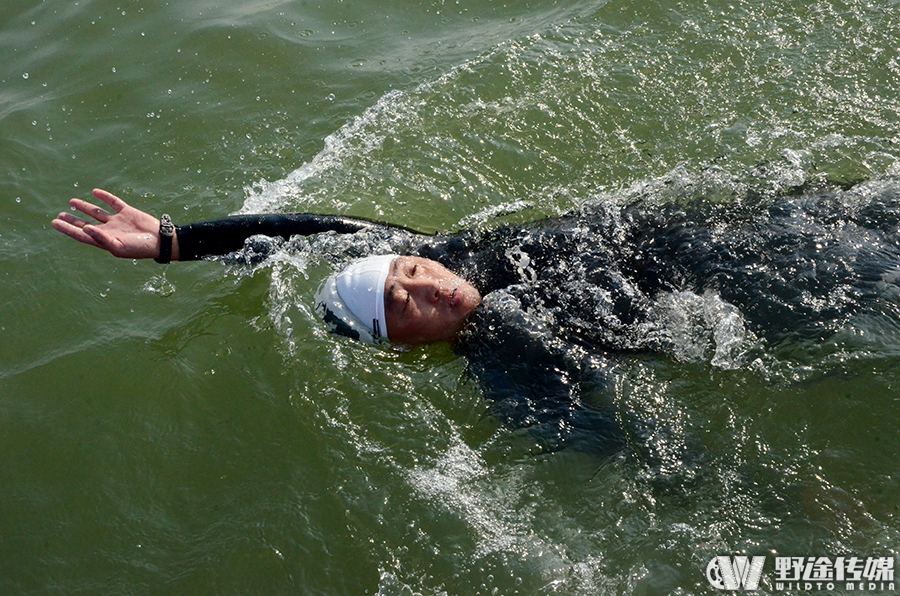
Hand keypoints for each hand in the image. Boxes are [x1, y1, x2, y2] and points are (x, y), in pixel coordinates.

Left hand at [52, 189, 173, 259]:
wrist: (160, 240)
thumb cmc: (140, 248)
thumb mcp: (119, 246)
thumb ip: (102, 238)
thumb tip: (85, 229)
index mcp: (105, 240)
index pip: (81, 234)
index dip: (67, 229)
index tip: (55, 223)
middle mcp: (109, 230)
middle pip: (86, 223)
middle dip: (72, 220)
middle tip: (60, 215)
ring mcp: (118, 220)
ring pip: (97, 212)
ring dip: (84, 207)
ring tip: (71, 202)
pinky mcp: (127, 212)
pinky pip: (113, 202)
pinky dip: (105, 197)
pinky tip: (95, 193)